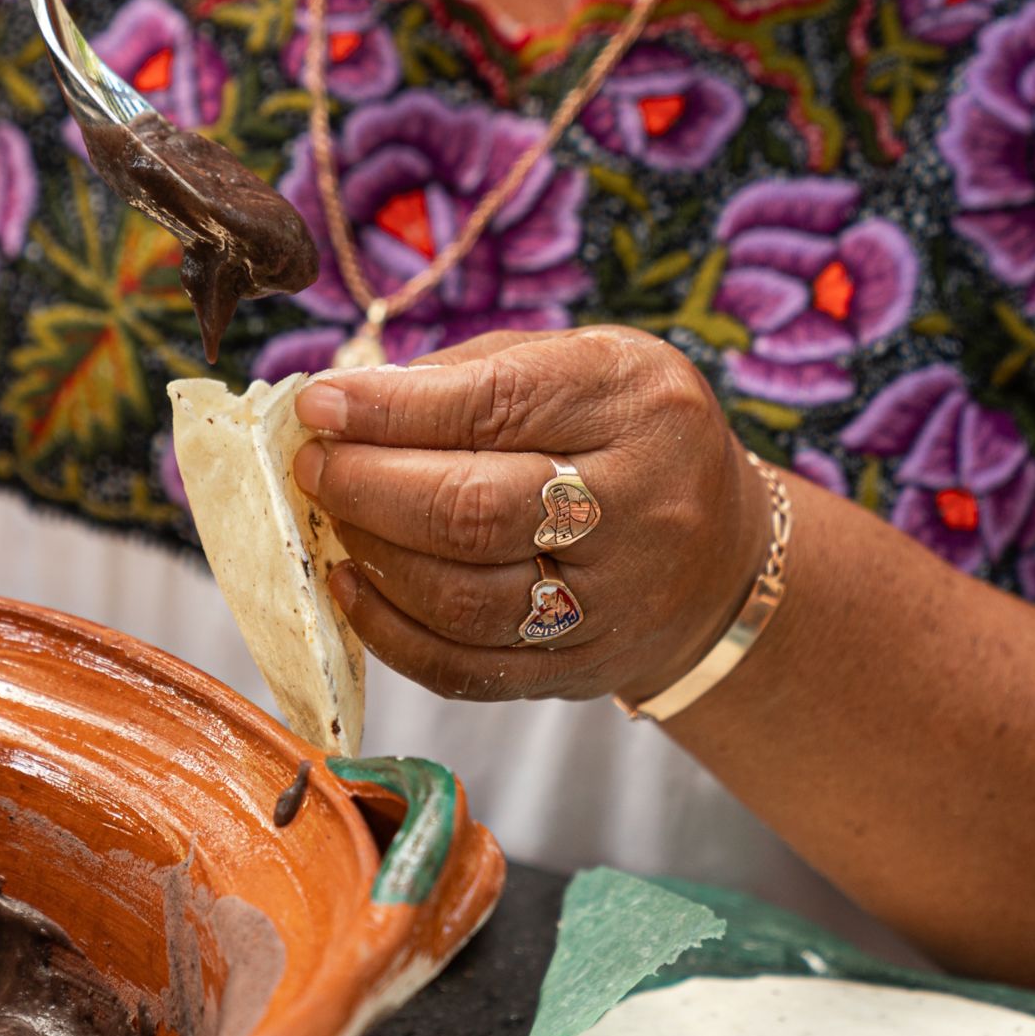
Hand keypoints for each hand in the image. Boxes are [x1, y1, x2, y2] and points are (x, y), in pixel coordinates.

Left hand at [291, 327, 773, 704]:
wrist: (720, 558)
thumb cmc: (621, 436)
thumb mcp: (580, 364)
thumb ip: (469, 375)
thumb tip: (346, 401)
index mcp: (637, 404)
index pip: (498, 406)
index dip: (393, 409)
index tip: (320, 402)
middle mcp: (640, 506)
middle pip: (477, 510)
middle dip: (369, 486)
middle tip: (314, 466)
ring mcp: (614, 602)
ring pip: (464, 599)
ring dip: (373, 557)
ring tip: (332, 519)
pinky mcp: (580, 671)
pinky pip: (465, 668)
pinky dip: (389, 631)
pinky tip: (352, 586)